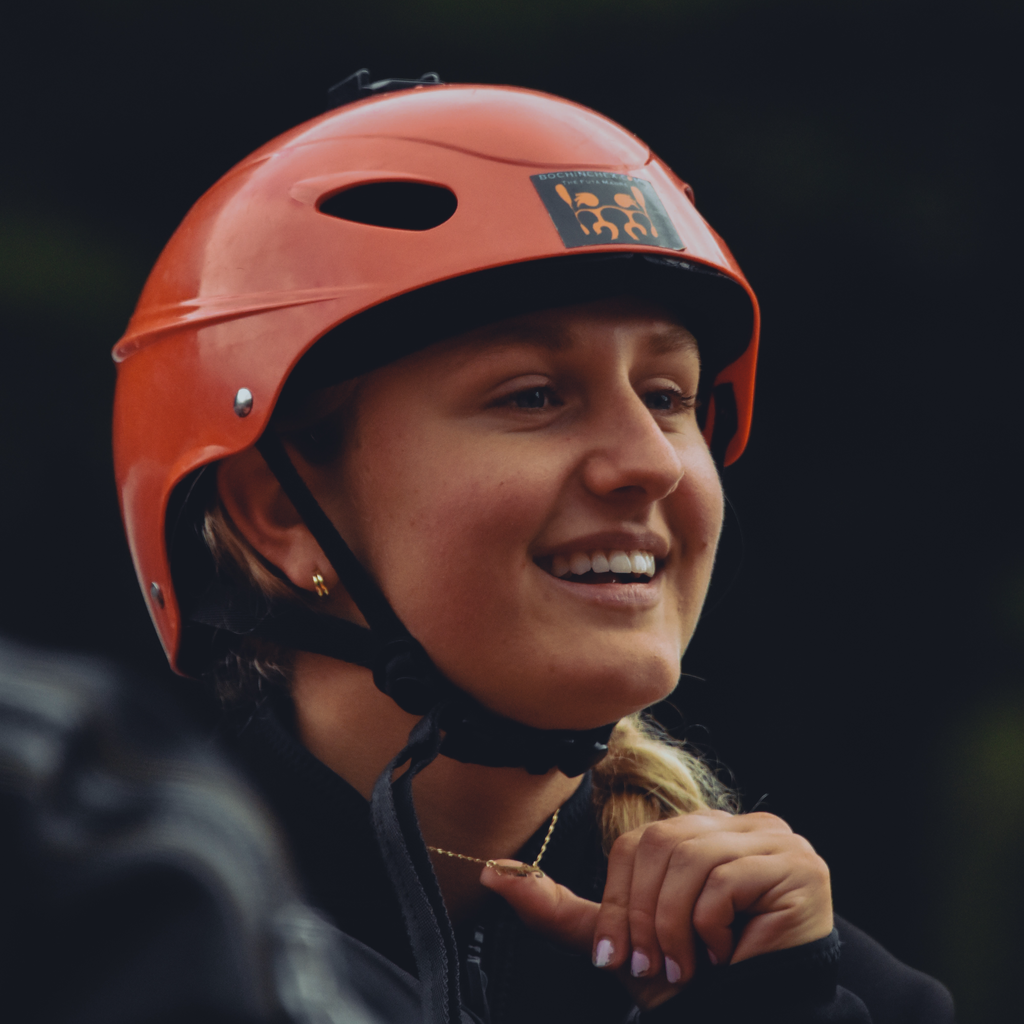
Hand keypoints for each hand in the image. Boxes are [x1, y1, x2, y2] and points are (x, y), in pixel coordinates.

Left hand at [480, 810, 832, 1008]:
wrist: (760, 1017)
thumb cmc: (699, 979)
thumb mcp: (624, 942)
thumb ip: (566, 911)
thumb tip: (494, 875)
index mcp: (700, 830)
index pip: (640, 841)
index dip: (620, 898)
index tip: (620, 956)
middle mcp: (739, 824)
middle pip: (661, 842)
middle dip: (643, 914)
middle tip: (654, 965)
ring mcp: (773, 839)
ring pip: (690, 857)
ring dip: (675, 925)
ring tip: (688, 965)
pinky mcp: (796, 865)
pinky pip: (729, 877)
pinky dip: (711, 926)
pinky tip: (725, 953)